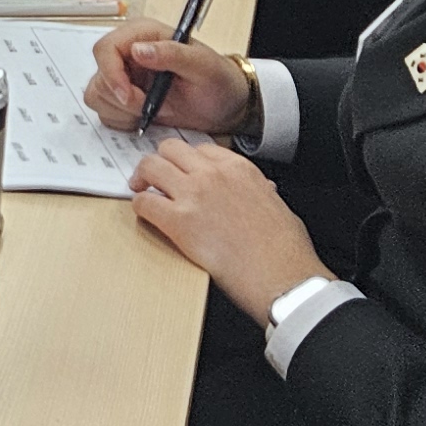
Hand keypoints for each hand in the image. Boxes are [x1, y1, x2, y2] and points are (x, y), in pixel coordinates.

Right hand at [83, 23, 251, 135]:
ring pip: (97, 95)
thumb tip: (138, 50)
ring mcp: (124, 75)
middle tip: (151, 107)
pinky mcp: (123, 96)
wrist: (226, 106)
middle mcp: (128, 53)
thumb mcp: (203, 67)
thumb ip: (172, 54)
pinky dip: (123, 120)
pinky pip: (105, 111)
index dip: (111, 74)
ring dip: (123, 111)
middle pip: (99, 76)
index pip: (105, 49)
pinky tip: (146, 117)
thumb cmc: (219, 81)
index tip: (130, 96)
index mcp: (143, 35)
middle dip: (123, 99)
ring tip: (154, 111)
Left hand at [128, 140, 328, 318]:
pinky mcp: (178, 221)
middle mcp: (213, 175)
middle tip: (155, 176)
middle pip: (171, 149)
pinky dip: (140, 206)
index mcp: (239, 169)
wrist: (282, 276)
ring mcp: (194, 195)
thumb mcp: (277, 205)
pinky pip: (144, 202)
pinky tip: (146, 214)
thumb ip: (261, 191)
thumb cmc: (285, 249)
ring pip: (151, 167)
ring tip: (141, 189)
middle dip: (161, 161)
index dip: (187, 160)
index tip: (182, 169)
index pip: (201, 148)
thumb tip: (261, 190)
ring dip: (142, 177)